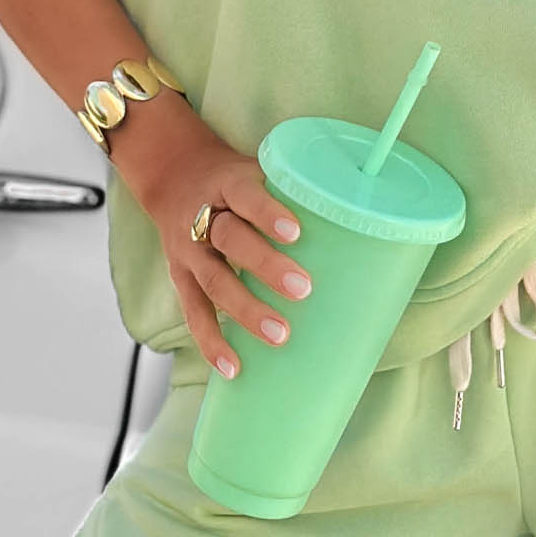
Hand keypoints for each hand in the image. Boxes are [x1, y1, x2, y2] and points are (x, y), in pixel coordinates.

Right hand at [134, 122, 314, 378]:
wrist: (176, 178)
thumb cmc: (234, 180)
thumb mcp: (258, 170)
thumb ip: (294, 189)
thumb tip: (359, 214)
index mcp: (228, 184)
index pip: (245, 195)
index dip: (268, 214)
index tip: (297, 234)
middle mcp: (202, 217)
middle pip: (230, 239)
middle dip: (265, 266)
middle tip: (303, 289)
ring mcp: (189, 251)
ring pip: (214, 281)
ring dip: (245, 311)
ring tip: (279, 335)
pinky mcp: (181, 278)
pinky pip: (194, 312)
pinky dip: (212, 342)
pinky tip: (233, 367)